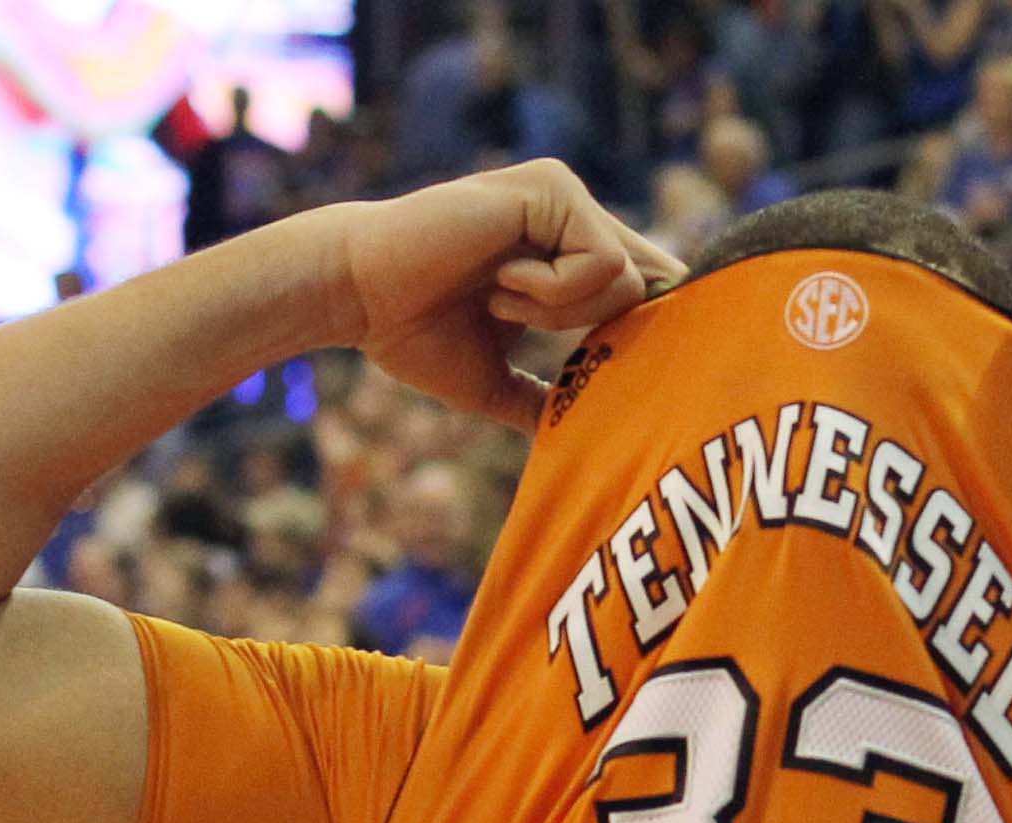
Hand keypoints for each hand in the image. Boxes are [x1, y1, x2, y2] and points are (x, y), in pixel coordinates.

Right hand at [315, 162, 685, 424]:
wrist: (359, 294)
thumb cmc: (413, 332)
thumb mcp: (494, 379)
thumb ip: (545, 400)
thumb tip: (588, 446)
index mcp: (564, 250)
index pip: (645, 287)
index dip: (653, 327)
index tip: (630, 367)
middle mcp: (573, 215)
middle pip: (649, 290)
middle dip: (593, 329)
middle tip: (513, 321)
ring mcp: (564, 196)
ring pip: (627, 280)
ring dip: (559, 311)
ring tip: (499, 297)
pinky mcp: (552, 188)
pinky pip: (600, 262)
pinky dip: (549, 292)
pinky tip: (499, 278)